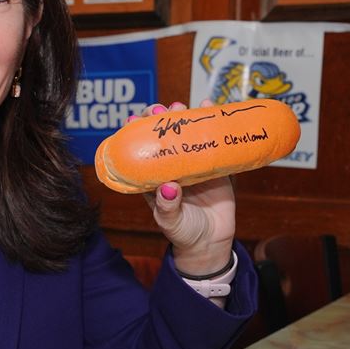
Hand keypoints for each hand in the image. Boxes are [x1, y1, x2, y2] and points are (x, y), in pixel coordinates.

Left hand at [134, 101, 235, 276]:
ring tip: (183, 105)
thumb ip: (167, 206)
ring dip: (185, 116)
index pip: (142, 148)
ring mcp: (194, 163)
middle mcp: (173, 165)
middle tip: (163, 109)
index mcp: (154, 176)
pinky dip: (214, 124)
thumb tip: (168, 187)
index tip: (134, 120)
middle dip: (162, 118)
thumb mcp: (170, 221)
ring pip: (188, 133)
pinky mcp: (216, 165)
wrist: (211, 243)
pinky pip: (214, 141)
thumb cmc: (183, 232)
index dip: (137, 132)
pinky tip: (212, 108)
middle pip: (165, 135)